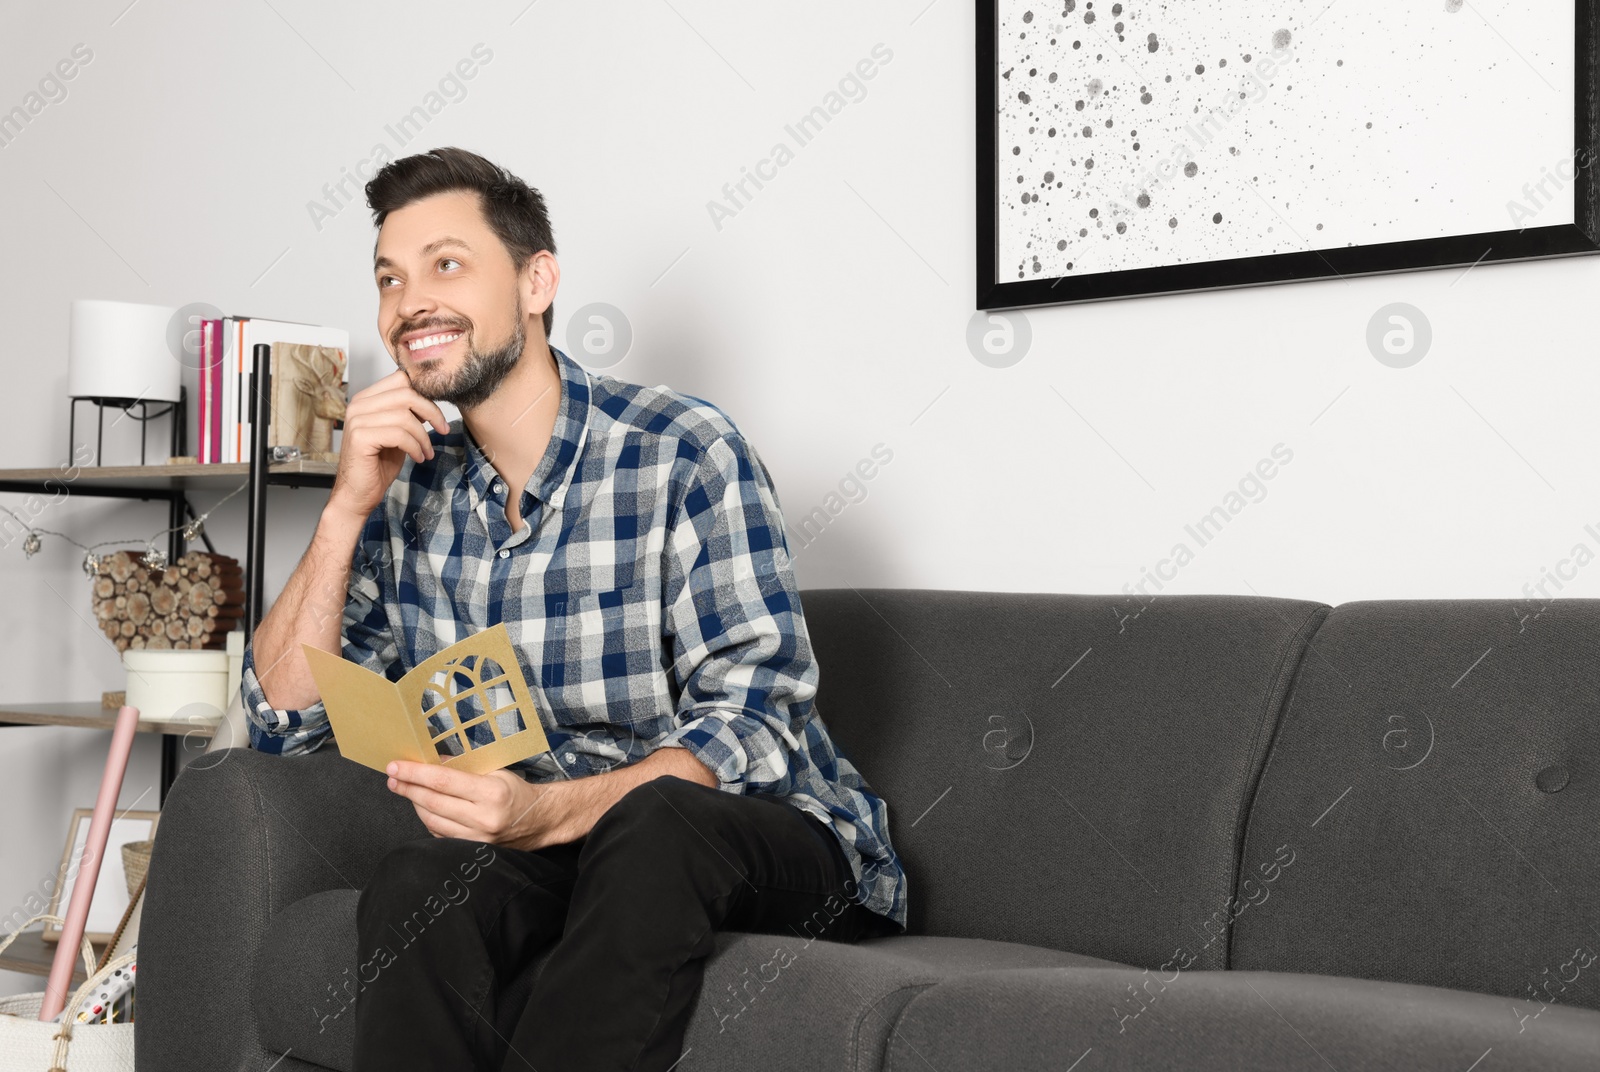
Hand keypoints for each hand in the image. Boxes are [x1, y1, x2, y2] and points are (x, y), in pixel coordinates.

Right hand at [328, 370, 450, 521]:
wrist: (357, 494)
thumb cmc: (377, 465)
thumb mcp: (398, 433)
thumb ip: (408, 414)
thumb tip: (430, 400)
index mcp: (366, 399)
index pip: (401, 379)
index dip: (424, 394)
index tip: (436, 415)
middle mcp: (358, 405)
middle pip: (406, 393)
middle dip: (431, 412)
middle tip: (443, 430)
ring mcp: (357, 420)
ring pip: (405, 416)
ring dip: (424, 436)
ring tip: (426, 451)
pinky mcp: (360, 437)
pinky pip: (399, 434)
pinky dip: (415, 447)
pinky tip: (418, 458)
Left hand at [385, 760, 574, 849]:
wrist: (539, 821)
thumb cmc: (517, 793)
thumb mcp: (495, 771)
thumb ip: (464, 767)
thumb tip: (433, 762)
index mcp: (490, 793)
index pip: (443, 781)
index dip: (415, 773)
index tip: (395, 767)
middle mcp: (482, 818)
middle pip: (433, 802)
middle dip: (408, 788)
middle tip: (393, 777)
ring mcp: (476, 838)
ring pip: (432, 820)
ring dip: (414, 803)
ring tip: (405, 790)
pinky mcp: (472, 849)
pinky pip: (440, 834)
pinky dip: (428, 819)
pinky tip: (424, 807)